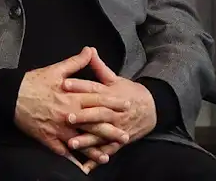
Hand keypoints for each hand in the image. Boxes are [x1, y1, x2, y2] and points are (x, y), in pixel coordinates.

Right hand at [15, 47, 129, 172]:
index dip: (113, 103)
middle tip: (125, 135)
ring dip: (95, 149)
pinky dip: (73, 159)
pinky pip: (63, 152)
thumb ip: (76, 62)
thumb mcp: (56, 69)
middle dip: (111, 130)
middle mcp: (68, 114)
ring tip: (108, 155)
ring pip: (81, 141)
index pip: (98, 100)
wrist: (11, 96)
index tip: (127, 105)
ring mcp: (59, 129)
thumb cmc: (34, 82)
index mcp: (71, 96)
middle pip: (94, 123)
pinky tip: (82, 166)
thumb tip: (89, 50)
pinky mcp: (48, 139)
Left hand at [63, 48, 156, 171]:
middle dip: (81, 116)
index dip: (78, 85)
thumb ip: (99, 66)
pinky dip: (97, 160)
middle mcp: (112, 111)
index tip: (64, 83)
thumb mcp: (114, 78)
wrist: (151, 108)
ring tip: (72, 144)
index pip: (92, 88)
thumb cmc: (127, 91)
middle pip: (96, 113)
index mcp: (109, 94)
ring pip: (100, 135)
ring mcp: (116, 128)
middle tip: (66, 116)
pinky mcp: (119, 141)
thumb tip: (89, 49)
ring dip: (87, 140)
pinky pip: (107, 151)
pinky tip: (85, 166)